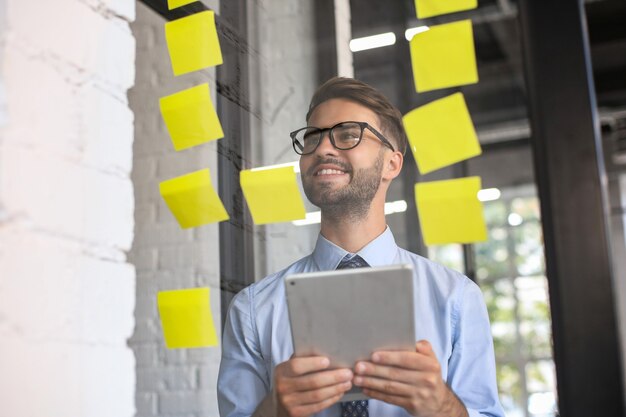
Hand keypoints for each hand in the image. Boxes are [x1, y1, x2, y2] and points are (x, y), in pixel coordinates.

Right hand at [274, 356, 352, 416]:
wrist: (279, 403)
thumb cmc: (291, 379)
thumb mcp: (291, 367)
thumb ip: (304, 359)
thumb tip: (327, 350)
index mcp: (282, 371)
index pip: (297, 366)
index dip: (313, 363)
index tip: (328, 361)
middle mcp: (283, 387)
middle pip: (312, 382)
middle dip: (333, 377)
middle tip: (348, 373)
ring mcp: (289, 402)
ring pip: (317, 395)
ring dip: (335, 389)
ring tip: (347, 383)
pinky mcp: (297, 413)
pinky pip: (318, 406)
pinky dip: (331, 399)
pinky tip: (339, 393)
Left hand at [352, 340, 467, 416]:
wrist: (439, 401)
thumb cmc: (429, 374)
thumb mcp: (431, 359)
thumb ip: (422, 348)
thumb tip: (411, 341)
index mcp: (429, 364)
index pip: (407, 359)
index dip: (389, 357)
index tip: (373, 356)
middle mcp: (426, 379)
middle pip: (395, 374)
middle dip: (374, 370)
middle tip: (358, 367)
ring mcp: (419, 394)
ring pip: (391, 387)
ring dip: (371, 382)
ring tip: (357, 378)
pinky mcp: (412, 405)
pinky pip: (391, 398)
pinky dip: (376, 394)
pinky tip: (366, 389)